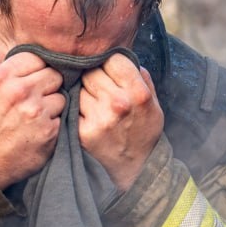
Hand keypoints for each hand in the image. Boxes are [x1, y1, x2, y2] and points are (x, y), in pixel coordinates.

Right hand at [0, 50, 65, 188]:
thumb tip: (2, 59)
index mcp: (2, 77)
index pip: (35, 57)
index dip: (35, 67)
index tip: (31, 78)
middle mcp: (21, 91)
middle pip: (53, 74)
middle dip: (47, 84)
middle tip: (37, 96)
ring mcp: (37, 111)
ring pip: (60, 95)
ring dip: (52, 104)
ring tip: (37, 115)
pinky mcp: (49, 130)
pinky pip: (61, 116)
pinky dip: (53, 122)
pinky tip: (39, 128)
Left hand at [78, 54, 163, 191]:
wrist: (134, 170)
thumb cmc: (143, 133)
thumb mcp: (153, 105)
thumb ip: (141, 78)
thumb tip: (123, 56)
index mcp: (138, 93)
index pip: (113, 59)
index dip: (109, 63)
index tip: (109, 71)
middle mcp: (117, 103)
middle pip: (92, 71)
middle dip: (94, 76)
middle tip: (99, 88)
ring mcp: (98, 118)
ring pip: (79, 87)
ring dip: (83, 91)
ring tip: (93, 103)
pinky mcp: (81, 131)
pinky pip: (72, 105)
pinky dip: (75, 107)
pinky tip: (85, 116)